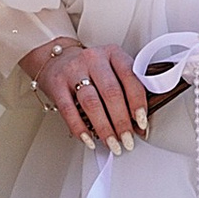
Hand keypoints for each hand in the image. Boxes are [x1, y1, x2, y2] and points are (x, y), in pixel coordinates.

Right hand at [21, 35, 152, 146]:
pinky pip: (68, 110)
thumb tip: (138, 125)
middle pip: (111, 92)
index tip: (142, 123)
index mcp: (113, 54)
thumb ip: (126, 92)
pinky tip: (88, 139)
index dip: (138, 102)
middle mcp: (94, 59)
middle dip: (122, 121)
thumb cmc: (90, 70)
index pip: (130, 77)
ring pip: (92, 102)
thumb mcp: (111, 70)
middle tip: (127, 139)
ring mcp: (73, 71)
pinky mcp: (57, 84)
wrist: (56, 60)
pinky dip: (80, 128)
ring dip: (104, 127)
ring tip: (111, 143)